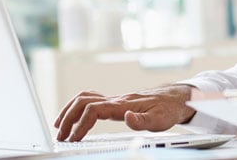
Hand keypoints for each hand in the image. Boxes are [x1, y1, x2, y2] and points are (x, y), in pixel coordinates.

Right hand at [53, 84, 195, 141]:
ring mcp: (115, 99)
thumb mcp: (159, 120)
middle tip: (60, 136)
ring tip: (60, 126)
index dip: (80, 124)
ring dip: (69, 110)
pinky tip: (76, 116)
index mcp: (122, 105)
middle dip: (68, 118)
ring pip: (84, 98)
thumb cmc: (168, 109)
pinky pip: (91, 99)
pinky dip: (78, 106)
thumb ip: (142, 121)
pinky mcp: (116, 102)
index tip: (73, 139)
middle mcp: (116, 100)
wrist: (175, 98)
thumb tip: (127, 117)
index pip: (93, 110)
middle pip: (82, 102)